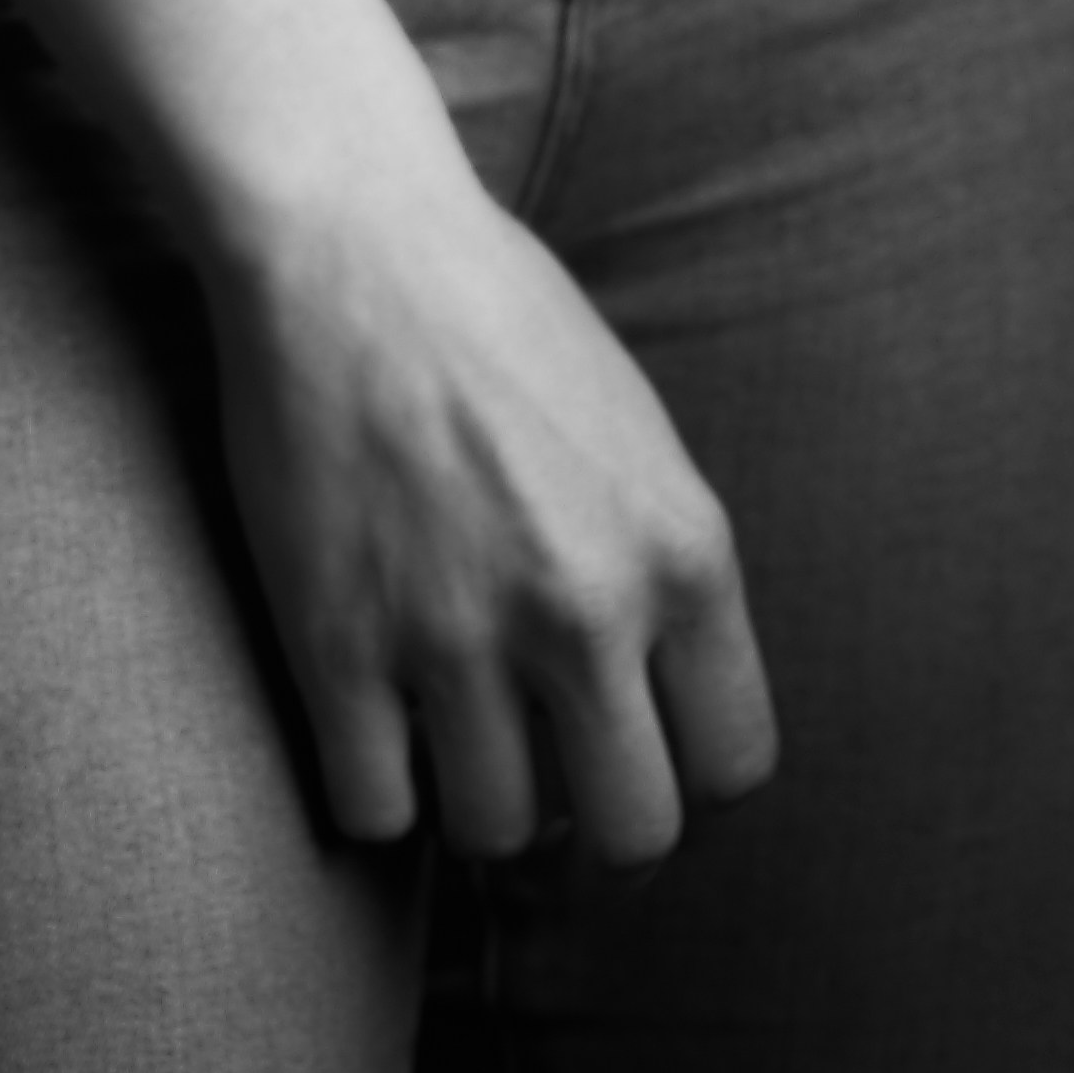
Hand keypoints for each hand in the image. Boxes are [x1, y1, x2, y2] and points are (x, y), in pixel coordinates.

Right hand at [199, 119, 777, 866]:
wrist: (346, 235)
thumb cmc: (493, 311)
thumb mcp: (638, 430)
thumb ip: (663, 565)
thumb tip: (658, 701)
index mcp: (682, 549)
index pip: (735, 765)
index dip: (685, 779)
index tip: (635, 756)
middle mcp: (588, 610)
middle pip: (631, 836)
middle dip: (590, 834)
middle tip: (548, 791)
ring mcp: (458, 635)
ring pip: (496, 836)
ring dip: (473, 802)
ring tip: (449, 737)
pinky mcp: (338, 643)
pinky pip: (374, 813)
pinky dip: (373, 789)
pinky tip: (369, 727)